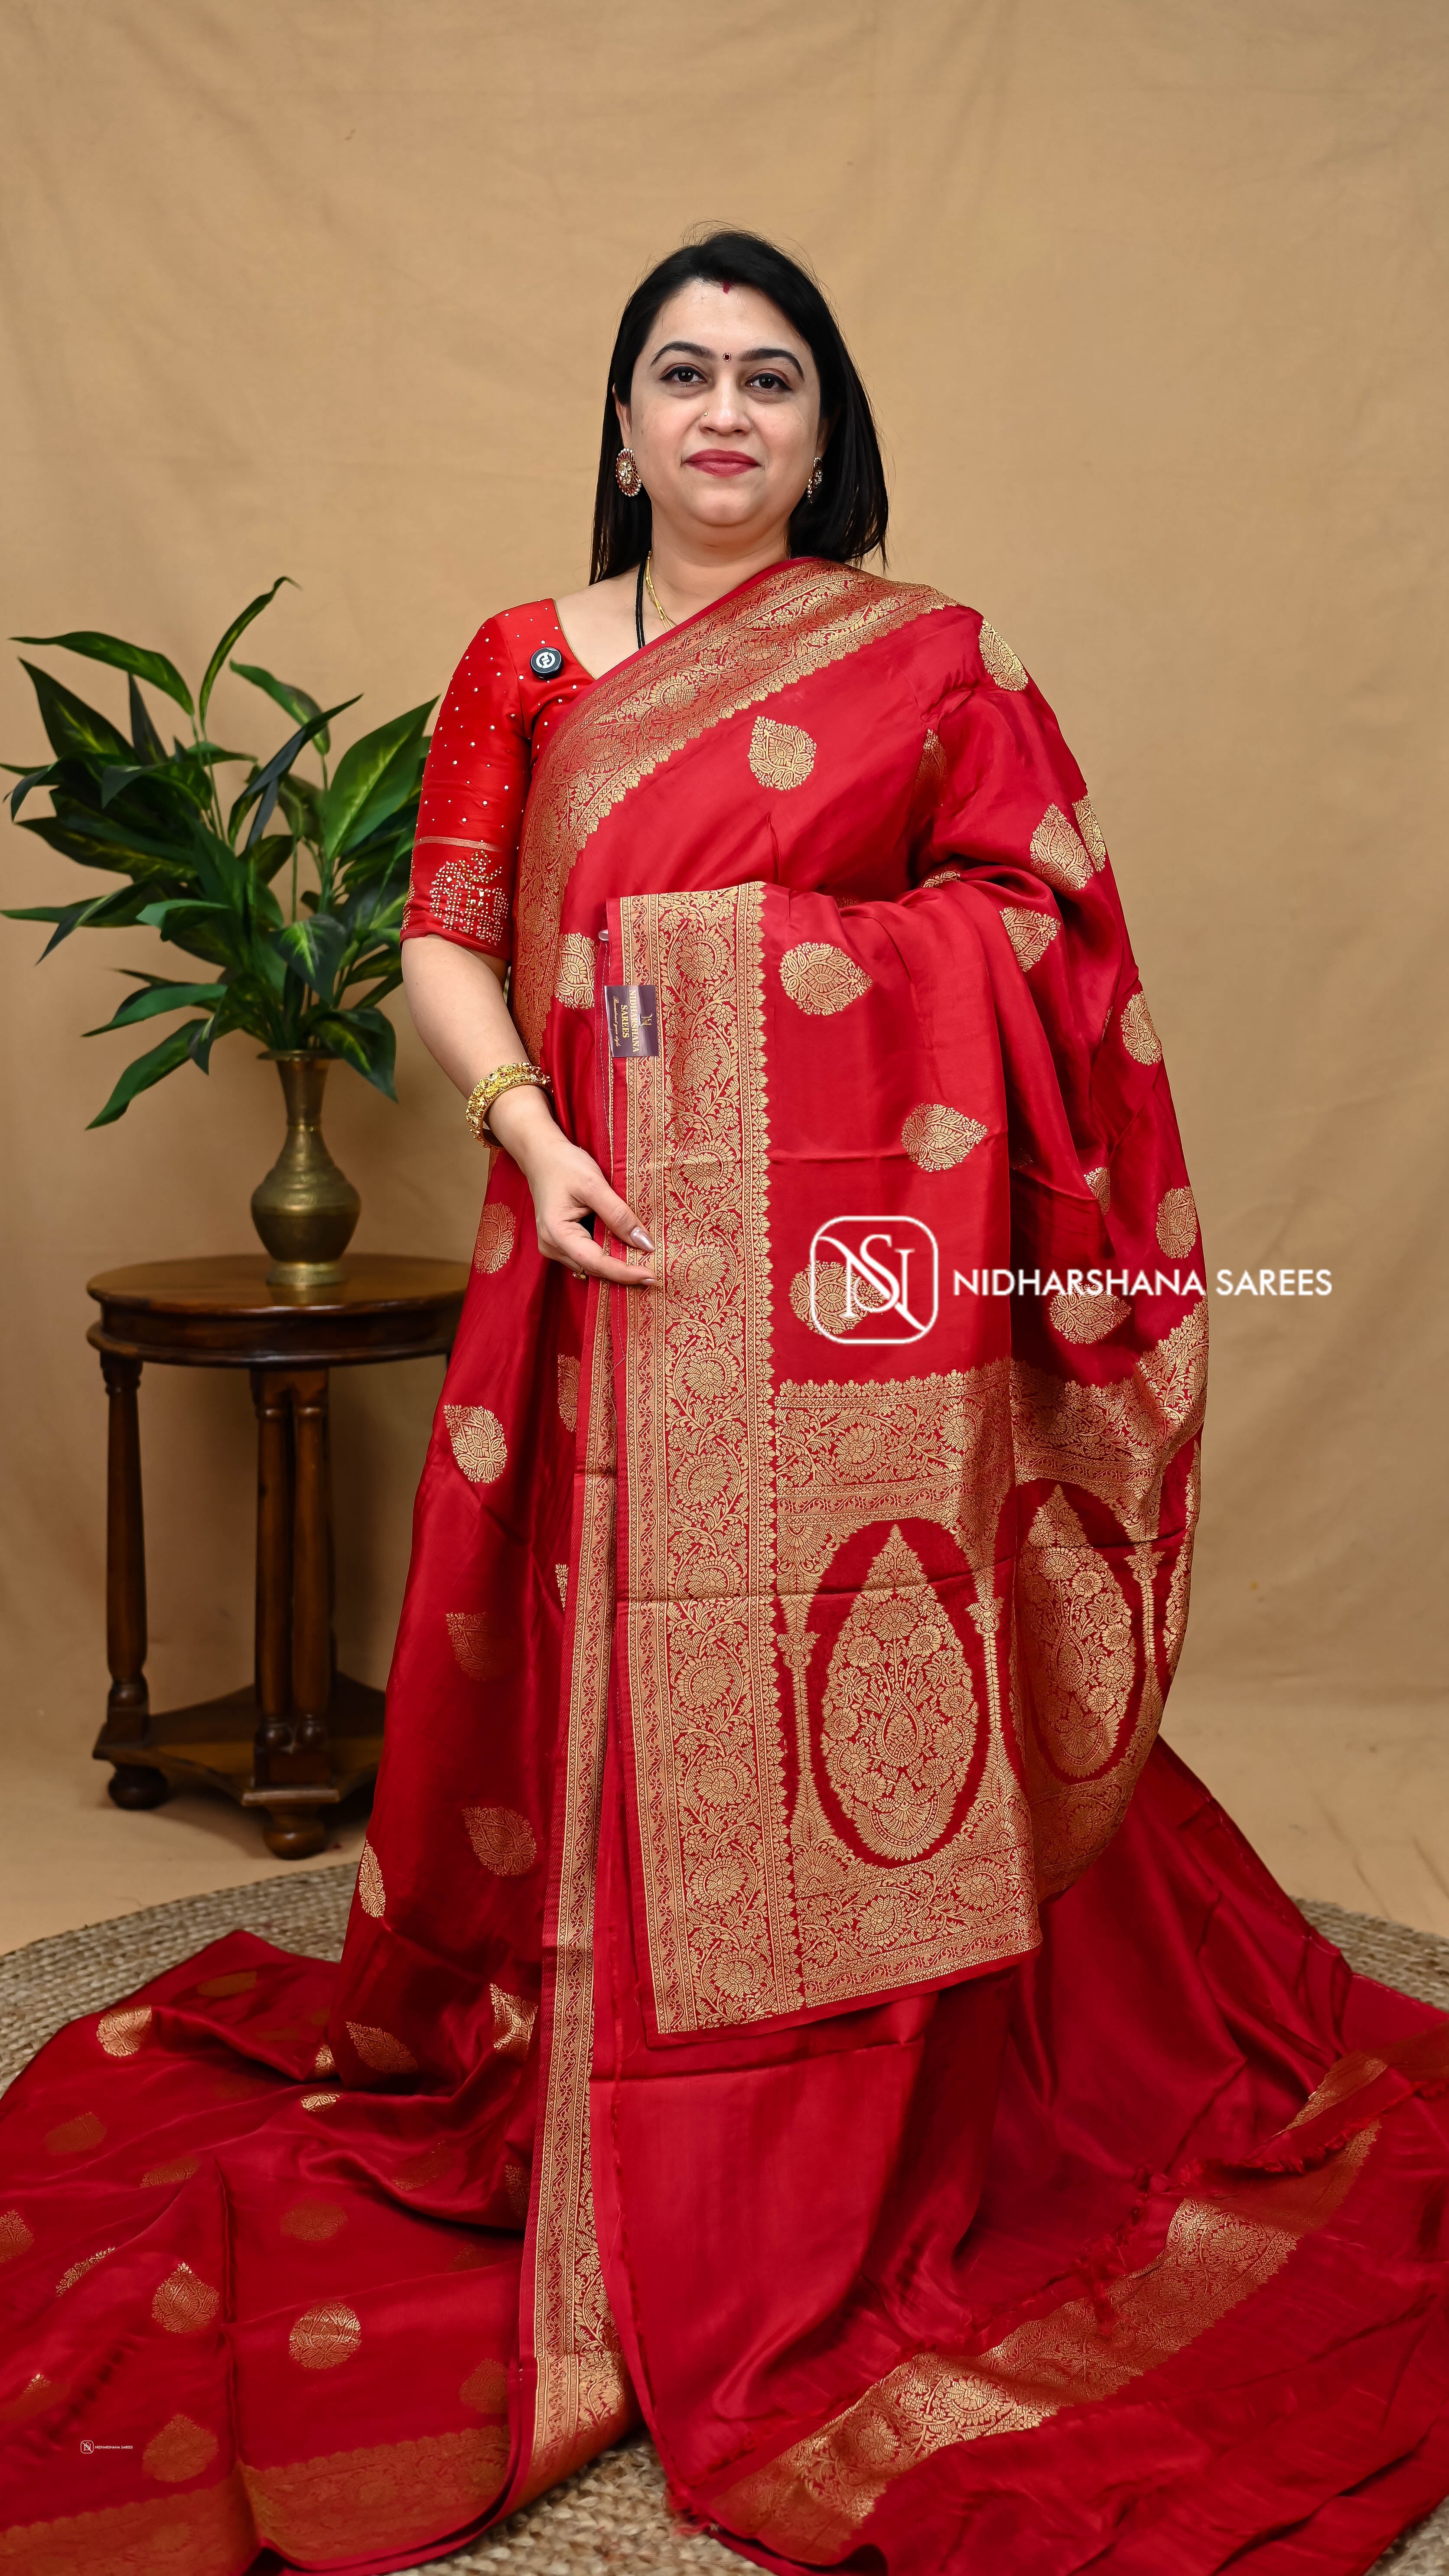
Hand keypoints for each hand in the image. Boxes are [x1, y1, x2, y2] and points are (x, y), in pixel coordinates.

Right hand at [488, 1085, 653, 1286]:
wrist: (541, 1155)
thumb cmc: (564, 1165)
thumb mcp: (595, 1185)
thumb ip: (619, 1215)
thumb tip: (644, 1243)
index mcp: (557, 1234)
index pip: (596, 1263)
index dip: (625, 1272)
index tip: (651, 1276)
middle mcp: (552, 1246)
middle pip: (594, 1269)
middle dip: (623, 1272)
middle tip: (655, 1273)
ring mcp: (553, 1246)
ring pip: (591, 1265)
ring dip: (616, 1264)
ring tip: (644, 1262)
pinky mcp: (560, 1242)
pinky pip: (587, 1256)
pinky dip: (606, 1255)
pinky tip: (625, 1251)